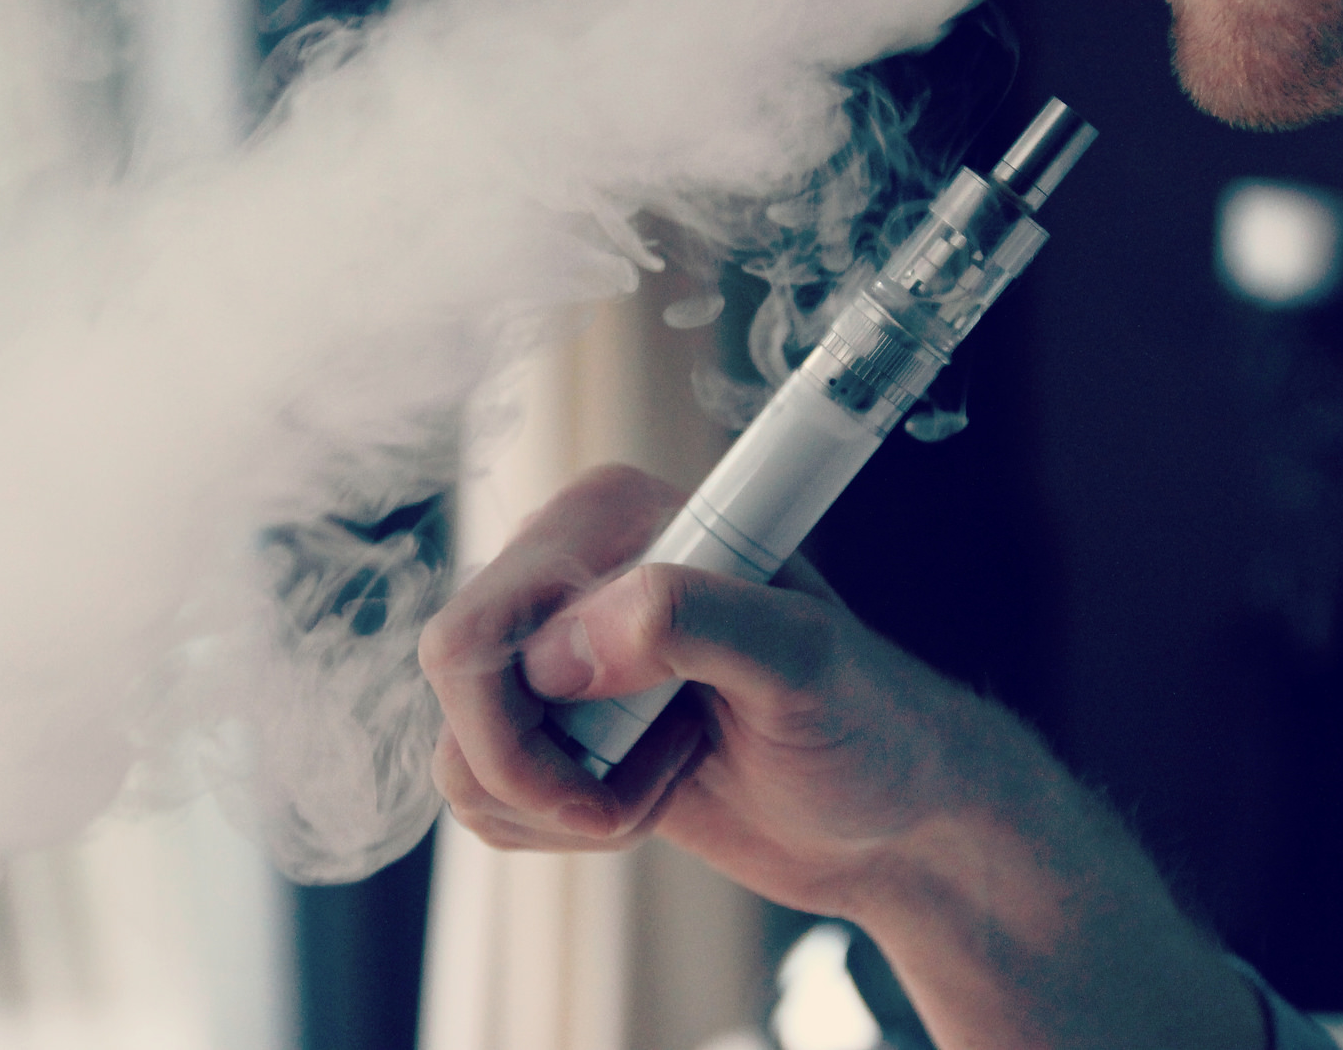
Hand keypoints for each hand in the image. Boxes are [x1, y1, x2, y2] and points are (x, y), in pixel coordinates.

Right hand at [418, 462, 1265, 1049]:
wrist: (887, 814)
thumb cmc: (867, 725)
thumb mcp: (802, 662)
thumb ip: (690, 621)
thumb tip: (562, 647)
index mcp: (613, 517)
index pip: (479, 626)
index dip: (526, 725)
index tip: (645, 753)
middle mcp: (570, 569)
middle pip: (455, 688)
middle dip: (539, 775)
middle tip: (637, 797)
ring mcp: (557, 649)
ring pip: (461, 751)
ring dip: (556, 806)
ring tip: (661, 783)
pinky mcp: (556, 723)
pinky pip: (481, 791)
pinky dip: (551, 825)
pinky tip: (642, 798)